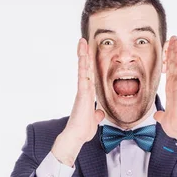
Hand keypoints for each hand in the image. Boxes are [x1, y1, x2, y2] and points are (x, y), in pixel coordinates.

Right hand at [52, 38, 104, 161]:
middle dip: (84, 54)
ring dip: (83, 55)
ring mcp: (82, 91)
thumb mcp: (94, 120)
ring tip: (82, 42)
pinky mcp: (82, 94)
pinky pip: (83, 77)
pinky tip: (83, 57)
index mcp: (87, 94)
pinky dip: (83, 67)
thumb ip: (97, 114)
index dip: (89, 63)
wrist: (76, 136)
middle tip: (83, 40)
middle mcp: (84, 90)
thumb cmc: (83, 129)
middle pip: (85, 68)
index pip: (89, 75)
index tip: (88, 52)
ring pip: (83, 69)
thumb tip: (100, 112)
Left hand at [153, 35, 176, 138]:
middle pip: (174, 64)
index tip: (166, 51)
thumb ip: (161, 114)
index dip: (168, 61)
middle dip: (172, 51)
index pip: (170, 72)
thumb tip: (157, 114)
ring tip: (176, 39)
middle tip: (172, 39)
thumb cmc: (175, 126)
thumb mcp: (163, 118)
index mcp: (172, 91)